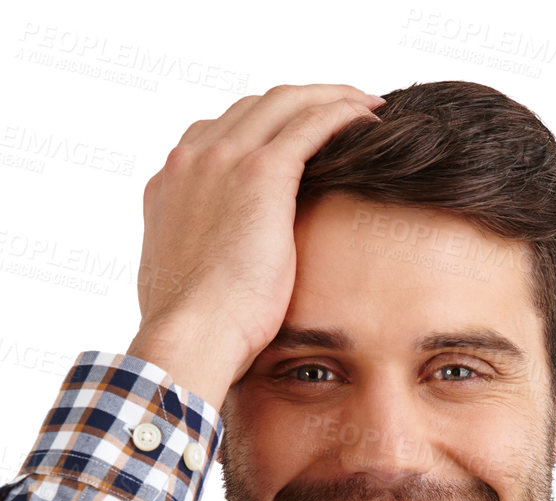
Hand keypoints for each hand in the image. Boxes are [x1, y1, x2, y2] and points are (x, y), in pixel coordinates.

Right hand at [130, 83, 384, 407]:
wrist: (191, 336)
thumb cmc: (195, 331)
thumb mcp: (188, 286)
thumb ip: (201, 263)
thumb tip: (216, 281)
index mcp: (172, 185)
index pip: (220, 135)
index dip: (263, 129)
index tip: (295, 139)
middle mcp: (192, 159)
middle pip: (254, 108)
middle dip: (300, 103)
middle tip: (342, 110)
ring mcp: (223, 160)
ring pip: (285, 103)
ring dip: (328, 97)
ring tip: (365, 105)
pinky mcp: (260, 174)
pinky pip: (309, 123)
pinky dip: (340, 112)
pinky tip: (370, 117)